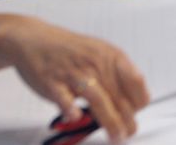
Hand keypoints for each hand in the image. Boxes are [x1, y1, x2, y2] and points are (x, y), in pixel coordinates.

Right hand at [0, 15, 148, 141]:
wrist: (37, 40)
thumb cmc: (72, 50)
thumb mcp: (102, 53)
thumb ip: (118, 73)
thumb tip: (135, 97)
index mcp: (111, 57)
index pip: (135, 81)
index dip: (139, 100)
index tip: (137, 112)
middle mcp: (95, 65)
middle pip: (118, 95)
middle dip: (127, 118)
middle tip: (130, 132)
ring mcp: (74, 74)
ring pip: (98, 99)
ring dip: (110, 120)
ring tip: (116, 136)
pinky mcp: (52, 83)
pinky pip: (64, 98)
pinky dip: (70, 109)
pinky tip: (76, 117)